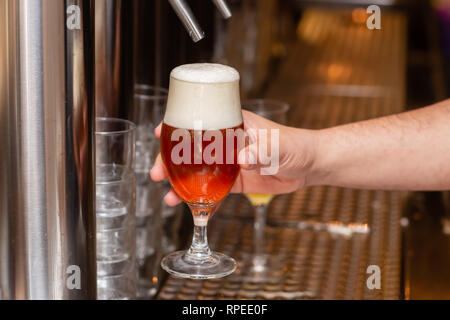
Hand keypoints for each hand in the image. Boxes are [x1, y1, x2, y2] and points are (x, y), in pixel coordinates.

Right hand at [150, 110, 317, 205]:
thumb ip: (262, 150)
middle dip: (171, 160)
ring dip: (181, 181)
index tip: (159, 131)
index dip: (177, 125)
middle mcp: (226, 142)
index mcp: (233, 124)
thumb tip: (243, 158)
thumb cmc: (296, 145)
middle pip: (191, 149)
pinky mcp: (235, 180)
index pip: (200, 121)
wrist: (309, 166)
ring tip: (168, 194)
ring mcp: (228, 162)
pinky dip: (201, 197)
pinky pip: (213, 189)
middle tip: (157, 172)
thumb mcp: (279, 145)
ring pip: (197, 170)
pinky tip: (189, 206)